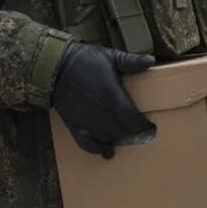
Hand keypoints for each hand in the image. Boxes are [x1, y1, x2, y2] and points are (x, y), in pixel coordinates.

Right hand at [51, 42, 156, 158]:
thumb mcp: (110, 57)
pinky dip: (98, 149)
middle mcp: (102, 113)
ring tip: (126, 136)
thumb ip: (131, 62)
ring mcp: (88, 122)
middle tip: (140, 130)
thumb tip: (150, 60)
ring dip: (119, 139)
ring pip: (108, 138)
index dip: (143, 126)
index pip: (133, 120)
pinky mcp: (75, 126)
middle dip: (133, 133)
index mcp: (113, 97)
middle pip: (123, 132)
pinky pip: (88, 144)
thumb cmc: (85, 60)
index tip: (149, 125)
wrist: (56, 68)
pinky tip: (107, 150)